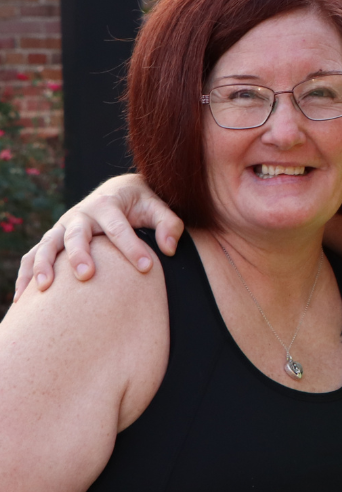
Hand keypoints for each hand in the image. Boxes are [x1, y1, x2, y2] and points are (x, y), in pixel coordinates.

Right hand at [13, 175, 184, 300]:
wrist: (119, 191)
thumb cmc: (141, 203)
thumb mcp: (158, 207)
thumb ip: (169, 224)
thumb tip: (169, 248)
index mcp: (107, 205)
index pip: (119, 229)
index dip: (133, 248)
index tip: (147, 268)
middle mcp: (81, 215)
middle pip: (76, 234)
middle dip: (79, 254)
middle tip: (86, 275)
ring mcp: (63, 227)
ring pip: (48, 245)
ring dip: (44, 265)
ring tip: (45, 288)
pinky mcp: (54, 239)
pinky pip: (33, 256)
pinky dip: (25, 275)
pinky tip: (22, 300)